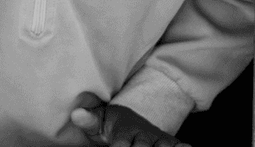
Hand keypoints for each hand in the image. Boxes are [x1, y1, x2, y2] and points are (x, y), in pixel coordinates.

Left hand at [69, 94, 188, 146]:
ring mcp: (157, 139)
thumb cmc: (113, 123)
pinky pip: (178, 145)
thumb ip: (90, 121)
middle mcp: (143, 135)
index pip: (120, 146)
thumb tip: (76, 114)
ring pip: (161, 146)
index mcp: (124, 129)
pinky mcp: (169, 143)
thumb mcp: (100, 121)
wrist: (137, 112)